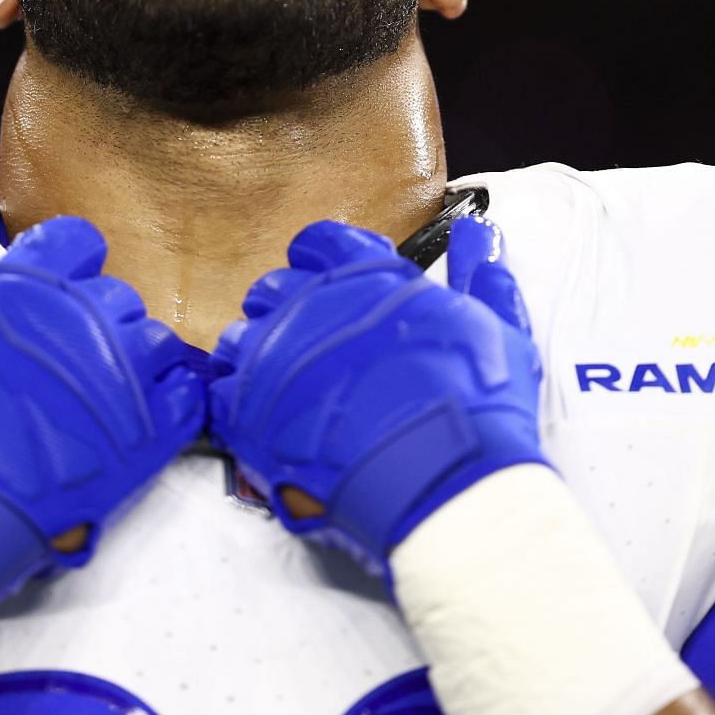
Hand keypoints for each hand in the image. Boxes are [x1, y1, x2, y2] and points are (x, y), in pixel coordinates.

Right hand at [0, 214, 204, 604]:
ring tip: (102, 397)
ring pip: (157, 341)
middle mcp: (84, 316)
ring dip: (135, 362)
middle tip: (65, 362)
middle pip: (117, 296)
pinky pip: (187, 396)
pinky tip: (141, 422)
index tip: (56, 294)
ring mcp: (124, 373)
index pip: (77, 241)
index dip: (69, 266)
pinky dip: (171, 404)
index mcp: (28, 284)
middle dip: (95, 322)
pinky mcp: (152, 431)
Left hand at [207, 215, 545, 575]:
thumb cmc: (475, 408)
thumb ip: (480, 274)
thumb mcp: (495, 329)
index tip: (332, 287)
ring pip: (240, 337)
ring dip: (261, 356)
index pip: (321, 243)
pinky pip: (220, 391)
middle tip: (318, 348)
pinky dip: (239, 403)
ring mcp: (273, 356)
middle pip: (274, 288)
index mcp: (367, 278)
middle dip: (291, 310)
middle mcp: (312, 305)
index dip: (323, 262)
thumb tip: (479, 235)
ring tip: (292, 391)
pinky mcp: (246, 411)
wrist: (443, 480)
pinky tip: (269, 422)